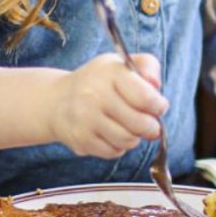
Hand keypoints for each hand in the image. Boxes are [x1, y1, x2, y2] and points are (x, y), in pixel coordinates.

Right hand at [50, 53, 167, 158]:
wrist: (57, 100)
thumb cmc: (99, 82)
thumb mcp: (122, 64)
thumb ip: (147, 66)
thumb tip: (155, 84)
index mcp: (109, 72)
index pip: (145, 97)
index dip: (158, 106)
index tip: (158, 107)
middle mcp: (94, 94)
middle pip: (140, 124)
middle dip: (151, 127)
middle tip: (149, 124)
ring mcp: (86, 119)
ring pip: (128, 140)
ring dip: (134, 137)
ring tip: (128, 127)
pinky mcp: (81, 139)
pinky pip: (114, 152)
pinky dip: (118, 146)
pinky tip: (111, 134)